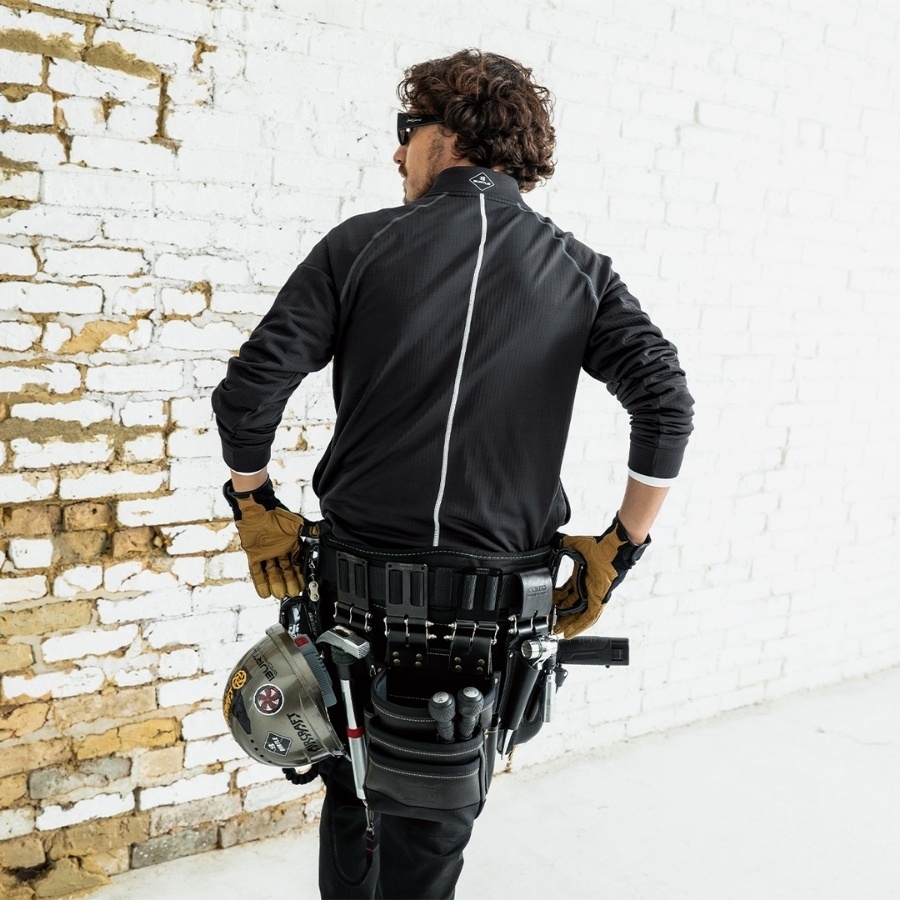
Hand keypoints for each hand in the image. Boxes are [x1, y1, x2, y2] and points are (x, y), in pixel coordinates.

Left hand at [223, 479, 305, 598]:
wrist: (257, 509)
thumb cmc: (277, 513)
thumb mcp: (295, 523)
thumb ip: (308, 529)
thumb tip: (321, 530)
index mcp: (291, 546)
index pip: (297, 564)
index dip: (300, 576)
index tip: (302, 585)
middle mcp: (280, 552)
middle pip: (285, 572)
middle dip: (289, 583)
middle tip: (292, 593)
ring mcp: (267, 555)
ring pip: (272, 574)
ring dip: (276, 584)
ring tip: (280, 594)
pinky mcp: (254, 555)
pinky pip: (257, 572)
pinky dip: (260, 582)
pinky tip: (264, 593)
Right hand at [552, 515, 648, 638]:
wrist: (613, 548)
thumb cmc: (599, 546)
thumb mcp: (576, 545)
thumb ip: (565, 545)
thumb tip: (554, 542)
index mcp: (580, 577)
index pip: (566, 593)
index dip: (557, 600)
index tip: (547, 606)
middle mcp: (586, 588)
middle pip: (571, 606)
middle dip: (560, 616)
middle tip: (550, 623)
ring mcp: (593, 595)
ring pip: (579, 614)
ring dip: (569, 624)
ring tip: (558, 631)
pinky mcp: (599, 599)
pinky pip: (590, 616)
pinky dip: (580, 625)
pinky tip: (571, 632)